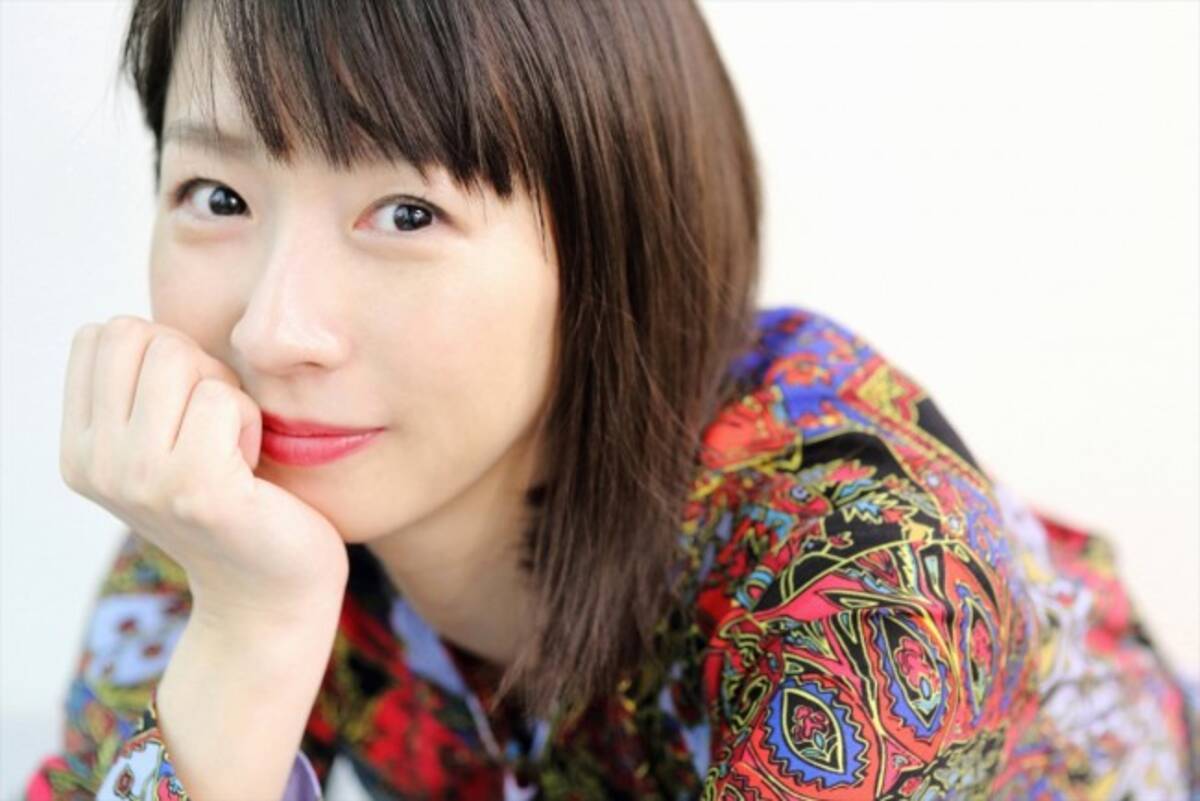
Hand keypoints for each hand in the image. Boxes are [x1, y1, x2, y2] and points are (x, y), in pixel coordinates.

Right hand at [60, 315, 348, 625]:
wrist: (270, 592)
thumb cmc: (235, 500)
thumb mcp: (164, 441)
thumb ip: (138, 389)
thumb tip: (136, 328)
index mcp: (79, 449)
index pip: (102, 334)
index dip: (162, 354)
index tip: (186, 412)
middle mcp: (95, 464)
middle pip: (141, 336)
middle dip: (194, 365)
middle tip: (216, 428)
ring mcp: (138, 478)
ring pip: (182, 359)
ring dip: (225, 394)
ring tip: (231, 451)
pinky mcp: (194, 488)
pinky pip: (224, 399)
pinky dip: (250, 422)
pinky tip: (250, 472)